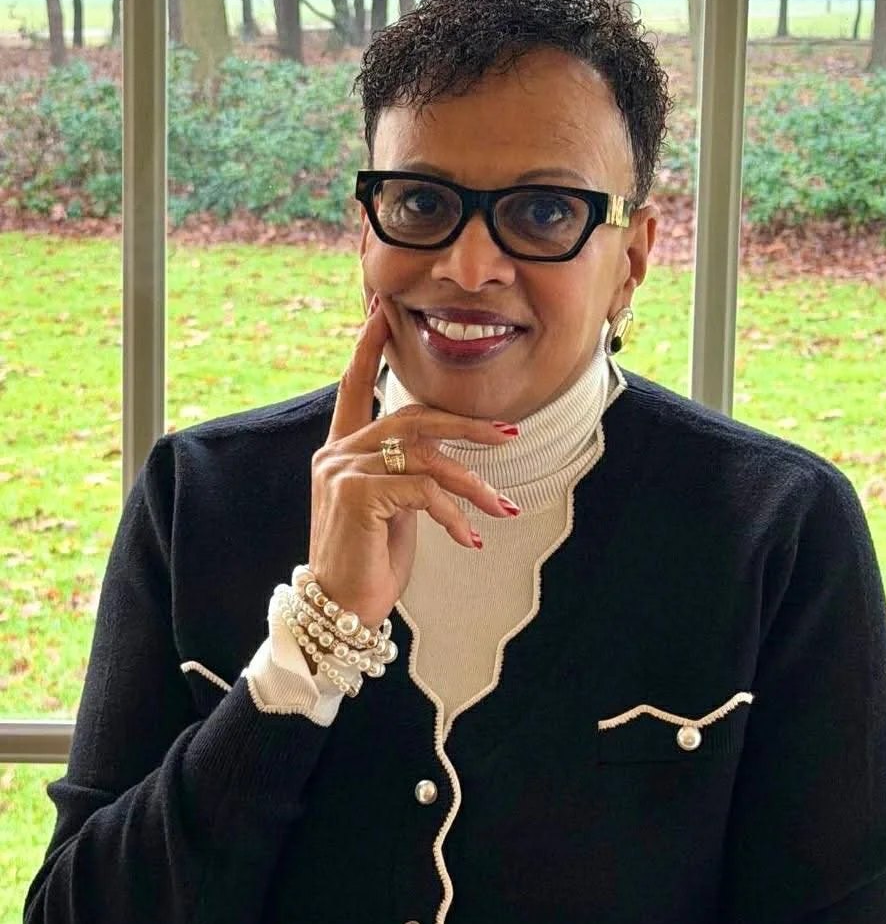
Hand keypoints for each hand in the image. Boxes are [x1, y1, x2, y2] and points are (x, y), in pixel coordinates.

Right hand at [308, 297, 520, 627]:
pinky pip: (422, 490)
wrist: (342, 609)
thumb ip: (405, 475)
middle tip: (510, 433)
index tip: (380, 314)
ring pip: (425, 457)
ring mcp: (342, 471)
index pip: (354, 389)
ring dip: (472, 483)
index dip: (366, 351)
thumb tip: (443, 460)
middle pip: (411, 418)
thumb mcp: (391, 510)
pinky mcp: (355, 494)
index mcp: (341, 452)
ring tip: (501, 507)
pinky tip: (468, 539)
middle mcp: (336, 454)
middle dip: (466, 425)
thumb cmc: (370, 561)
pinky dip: (453, 514)